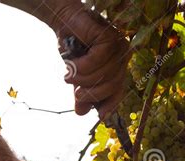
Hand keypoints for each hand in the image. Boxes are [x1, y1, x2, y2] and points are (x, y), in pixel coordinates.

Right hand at [51, 3, 129, 117]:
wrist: (62, 20)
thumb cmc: (72, 47)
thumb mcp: (77, 75)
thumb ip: (81, 92)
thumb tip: (81, 113)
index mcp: (117, 66)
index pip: (119, 90)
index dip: (110, 103)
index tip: (101, 116)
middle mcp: (122, 56)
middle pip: (112, 85)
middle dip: (92, 93)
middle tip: (77, 94)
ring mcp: (118, 46)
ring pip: (104, 75)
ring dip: (82, 79)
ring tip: (68, 75)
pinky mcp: (110, 38)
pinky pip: (97, 61)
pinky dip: (82, 66)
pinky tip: (71, 63)